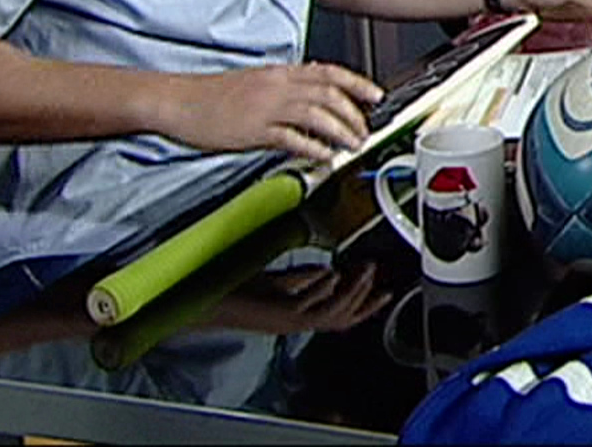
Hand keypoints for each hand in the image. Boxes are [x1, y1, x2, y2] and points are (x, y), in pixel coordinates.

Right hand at [169, 62, 385, 163]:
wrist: (177, 100)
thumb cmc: (211, 94)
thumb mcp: (255, 81)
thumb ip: (284, 86)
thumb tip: (311, 94)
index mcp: (278, 72)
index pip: (329, 72)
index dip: (357, 84)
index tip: (376, 95)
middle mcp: (277, 86)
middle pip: (329, 94)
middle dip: (354, 113)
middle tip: (365, 130)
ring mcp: (266, 107)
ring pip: (317, 114)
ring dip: (341, 130)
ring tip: (353, 144)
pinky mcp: (254, 129)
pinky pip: (292, 137)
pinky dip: (314, 147)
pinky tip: (325, 155)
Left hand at [218, 261, 392, 335]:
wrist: (205, 302)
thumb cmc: (235, 291)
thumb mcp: (278, 282)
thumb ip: (303, 279)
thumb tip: (328, 270)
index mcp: (300, 315)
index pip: (341, 314)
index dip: (366, 305)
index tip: (386, 292)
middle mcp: (297, 321)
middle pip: (342, 316)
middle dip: (364, 296)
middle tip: (377, 273)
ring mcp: (289, 319)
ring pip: (331, 311)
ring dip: (350, 291)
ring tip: (361, 271)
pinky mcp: (277, 314)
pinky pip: (307, 304)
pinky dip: (322, 288)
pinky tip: (331, 274)